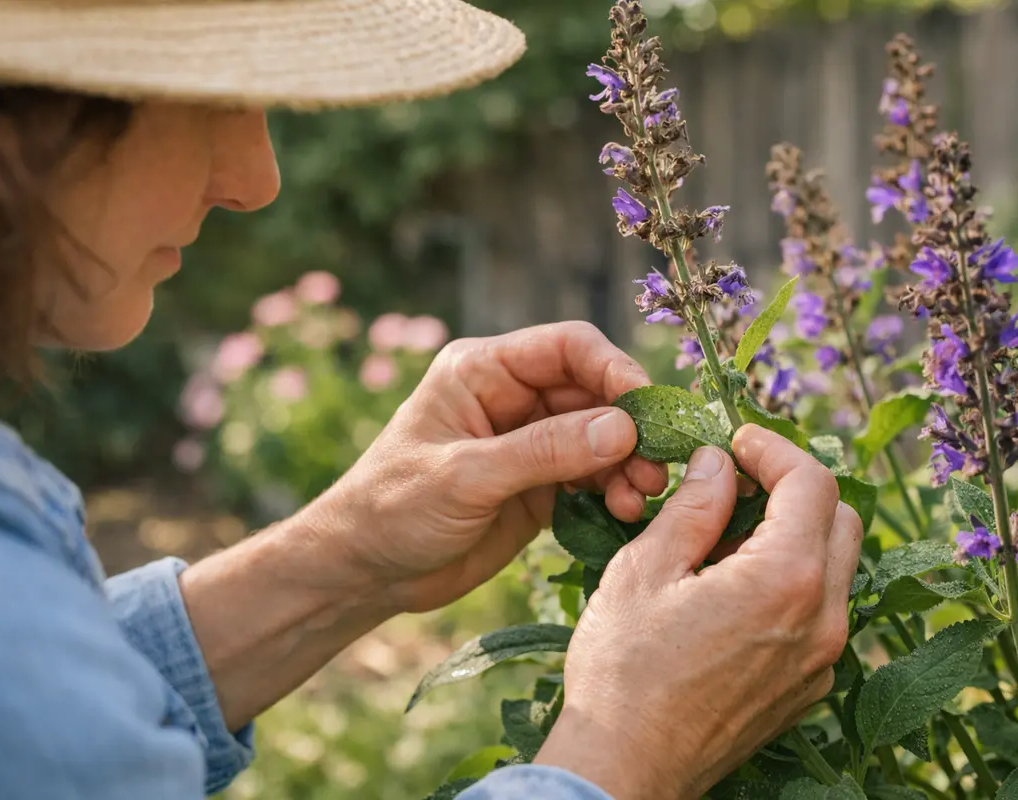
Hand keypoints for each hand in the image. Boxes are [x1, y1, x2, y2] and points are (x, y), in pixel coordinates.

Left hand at [289, 321, 668, 612]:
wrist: (363, 571)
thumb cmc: (393, 508)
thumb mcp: (465, 477)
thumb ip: (543, 452)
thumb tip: (622, 428)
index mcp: (484, 371)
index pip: (568, 348)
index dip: (614, 371)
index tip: (646, 412)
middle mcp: (512, 398)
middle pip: (595, 393)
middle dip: (630, 428)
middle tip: (653, 470)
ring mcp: (528, 442)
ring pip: (602, 438)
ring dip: (628, 464)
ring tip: (640, 499)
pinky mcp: (539, 485)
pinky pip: (592, 477)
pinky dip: (614, 491)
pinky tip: (624, 512)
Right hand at [534, 426, 862, 799]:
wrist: (625, 768)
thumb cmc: (624, 670)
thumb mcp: (645, 569)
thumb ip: (694, 506)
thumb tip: (718, 463)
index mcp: (786, 580)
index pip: (813, 482)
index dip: (774, 448)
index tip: (736, 441)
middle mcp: (824, 620)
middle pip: (841, 519)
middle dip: (794, 486)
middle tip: (738, 480)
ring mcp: (822, 660)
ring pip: (835, 567)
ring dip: (794, 534)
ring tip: (727, 535)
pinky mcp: (808, 687)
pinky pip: (821, 613)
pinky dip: (791, 581)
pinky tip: (733, 587)